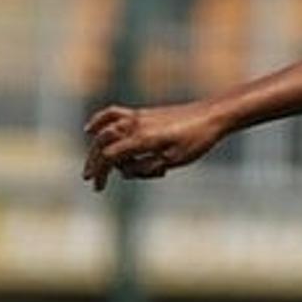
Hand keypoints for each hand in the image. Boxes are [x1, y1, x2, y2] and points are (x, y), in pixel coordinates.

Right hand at [82, 101, 224, 190]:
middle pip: (102, 145)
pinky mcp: (142, 113)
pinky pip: (113, 114)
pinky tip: (90, 129)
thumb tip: (125, 171)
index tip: (98, 188)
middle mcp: (134, 125)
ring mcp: (137, 117)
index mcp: (142, 139)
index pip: (110, 157)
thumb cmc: (196, 140)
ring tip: (95, 164)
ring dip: (97, 148)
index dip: (101, 173)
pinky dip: (99, 122)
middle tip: (93, 182)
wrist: (211, 116)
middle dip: (96, 164)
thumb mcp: (173, 160)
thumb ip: (146, 166)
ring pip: (105, 131)